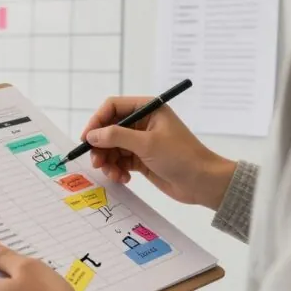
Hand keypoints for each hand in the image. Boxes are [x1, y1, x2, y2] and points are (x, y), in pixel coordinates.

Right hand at [81, 96, 235, 209]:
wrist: (203, 183)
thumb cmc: (181, 157)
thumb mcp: (147, 144)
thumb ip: (116, 136)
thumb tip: (92, 135)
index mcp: (148, 109)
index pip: (113, 107)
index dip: (97, 121)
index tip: (87, 138)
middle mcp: (143, 123)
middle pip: (109, 129)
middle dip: (101, 146)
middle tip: (96, 162)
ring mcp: (142, 142)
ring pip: (112, 147)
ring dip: (108, 161)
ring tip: (113, 174)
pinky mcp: (142, 159)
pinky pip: (120, 161)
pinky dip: (117, 169)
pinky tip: (124, 178)